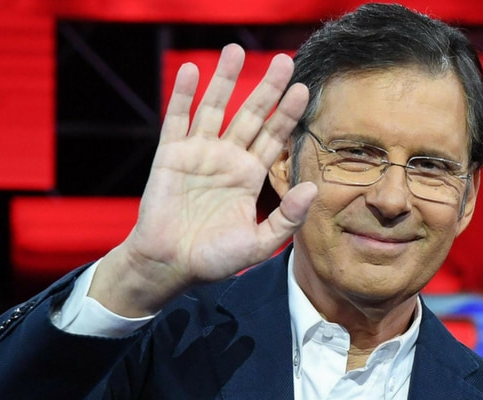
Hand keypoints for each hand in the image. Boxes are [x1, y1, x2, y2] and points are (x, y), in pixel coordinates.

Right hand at [90, 44, 317, 316]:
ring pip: (214, 108)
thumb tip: (312, 188)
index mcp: (251, 176)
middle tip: (285, 62)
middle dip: (267, 89)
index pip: (274, 137)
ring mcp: (199, 153)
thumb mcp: (259, 243)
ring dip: (225, 80)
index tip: (304, 90)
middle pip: (251, 115)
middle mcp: (228, 158)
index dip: (287, 114)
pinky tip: (192, 70)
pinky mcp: (170, 154)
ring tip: (235, 50)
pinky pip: (177, 119)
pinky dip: (184, 94)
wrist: (171, 265)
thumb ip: (287, 218)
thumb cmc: (215, 258)